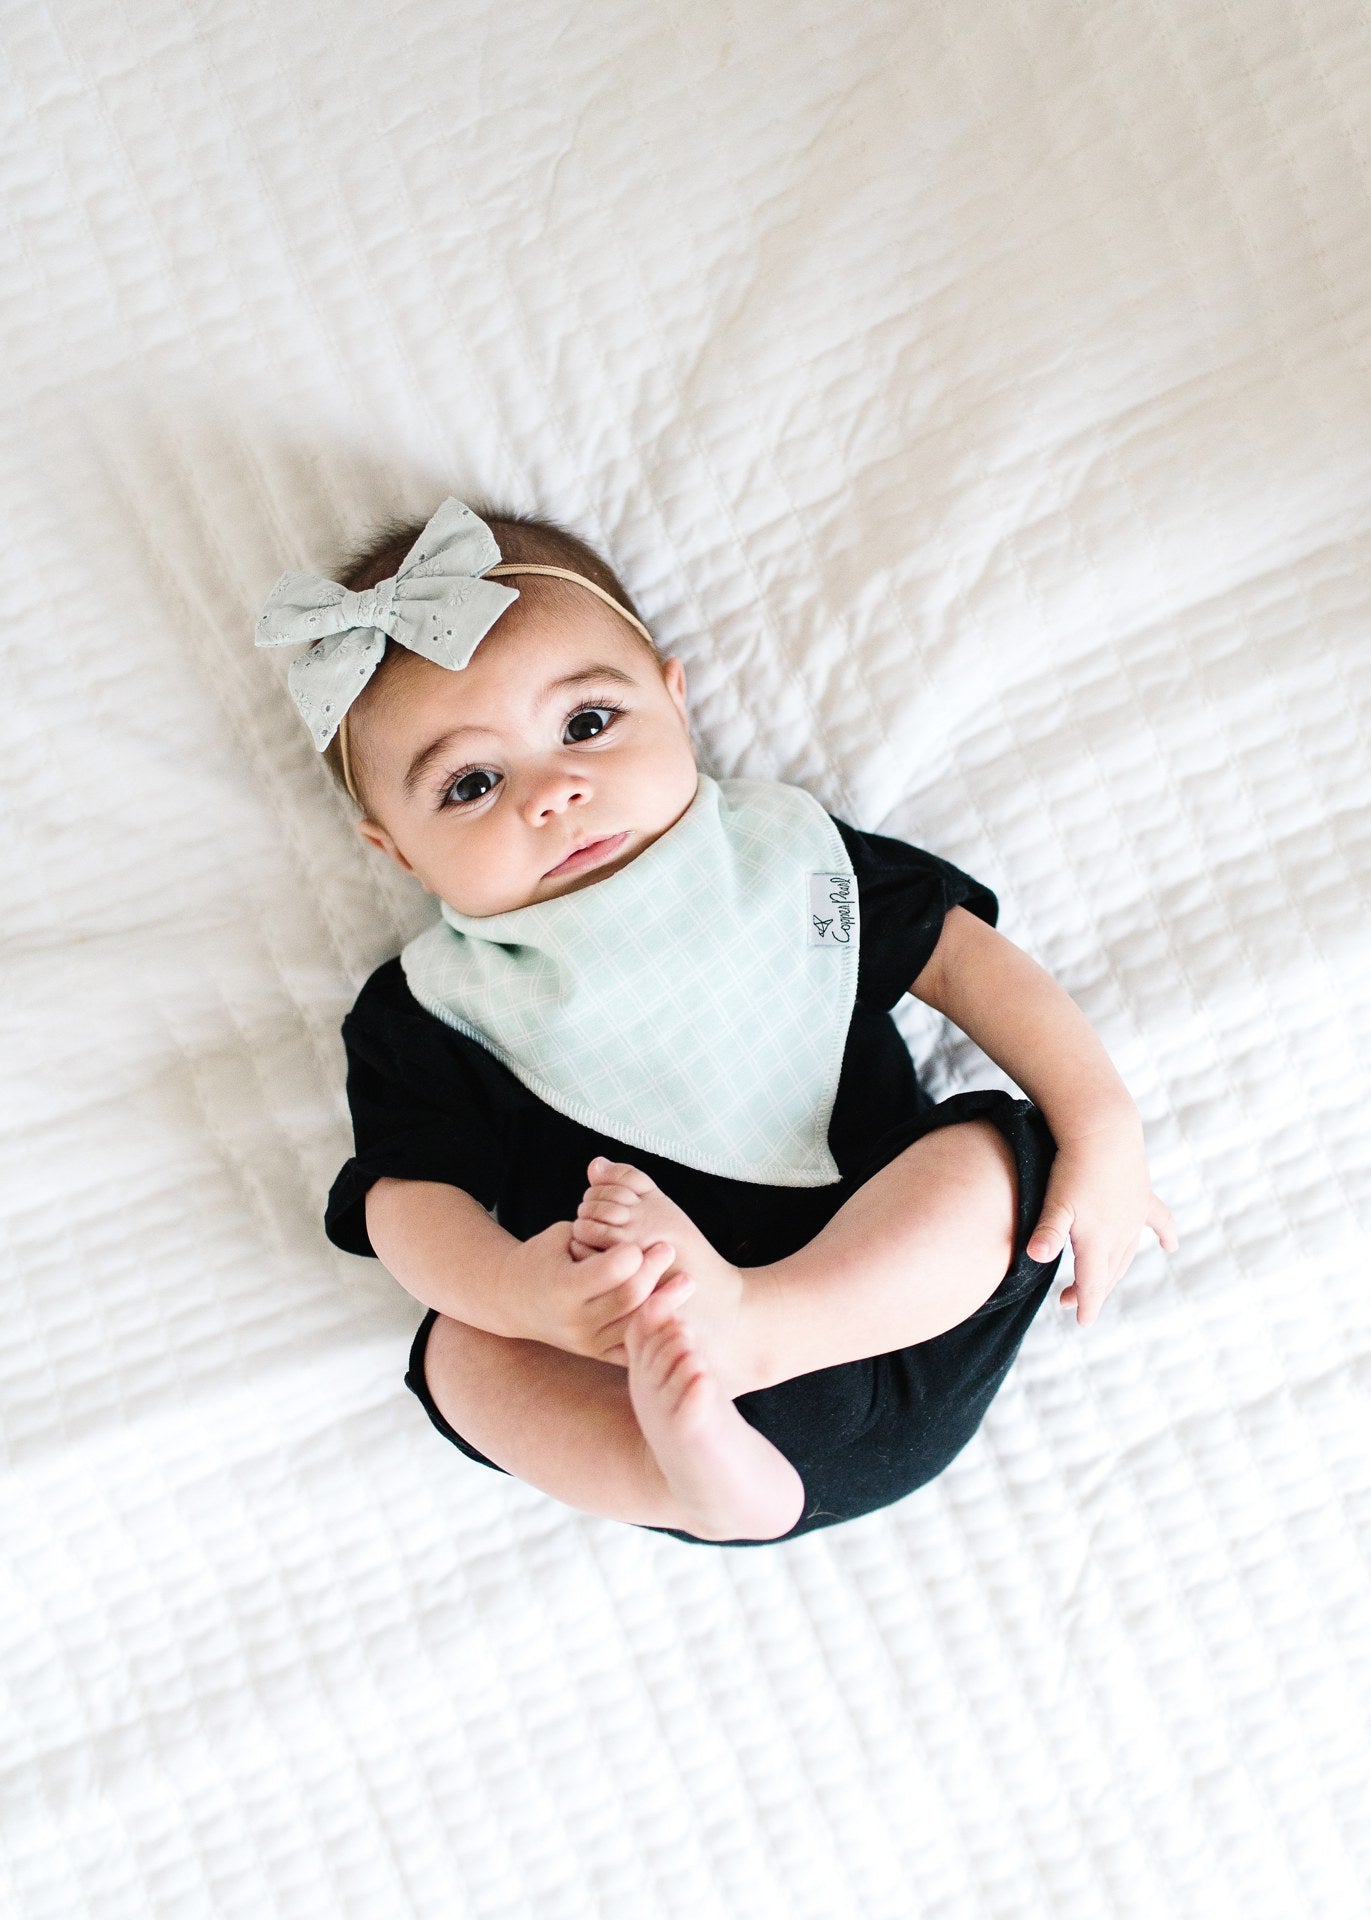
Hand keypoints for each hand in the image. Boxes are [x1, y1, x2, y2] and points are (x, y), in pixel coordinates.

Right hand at [495, 1220, 689, 1365]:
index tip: (646, 1238)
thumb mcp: (560, 1236)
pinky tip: (674, 1312)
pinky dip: (656, 1331)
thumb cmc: (543, 1258)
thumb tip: (632, 1229)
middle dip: (654, 1269)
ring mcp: (587, 1341)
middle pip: (629, 1296)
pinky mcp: (597, 1353)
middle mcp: (574, 1320)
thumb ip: (594, 1233)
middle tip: (669, 1249)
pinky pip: (635, 1348)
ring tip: (685, 1281)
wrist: (515, 1300)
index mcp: (561, 1287)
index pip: (610, 1270)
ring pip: (637, 1324)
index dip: (633, 1252)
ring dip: (667, 1302)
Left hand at [1025, 1113, 1179, 1326]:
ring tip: (1101, 1280)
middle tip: (1069, 1300)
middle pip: (1108, 1272)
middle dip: (1092, 1290)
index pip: (1093, 1283)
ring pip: (1127, 1252)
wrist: (1102, 1128)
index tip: (1082, 1322)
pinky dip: (1164, 1234)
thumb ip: (1048, 1232)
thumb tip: (1034, 1257)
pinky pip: (1158, 1221)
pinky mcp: (1142, 1195)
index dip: (1087, 1304)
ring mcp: (1134, 1215)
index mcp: (1099, 1240)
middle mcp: (1122, 1233)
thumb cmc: (1074, 1166)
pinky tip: (1170, 1245)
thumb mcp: (1056, 1201)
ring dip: (1115, 1269)